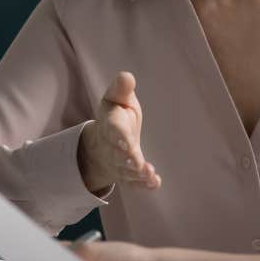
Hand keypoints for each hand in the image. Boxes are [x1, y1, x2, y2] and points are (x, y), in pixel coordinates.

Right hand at [77, 71, 161, 193]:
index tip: (126, 142)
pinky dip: (144, 185)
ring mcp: (119, 163)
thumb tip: (126, 76)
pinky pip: (134, 183)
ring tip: (148, 174)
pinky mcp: (128, 175)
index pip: (113, 130)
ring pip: (126, 171)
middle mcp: (112, 146)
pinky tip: (155, 184)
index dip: (119, 136)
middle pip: (118, 154)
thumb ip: (121, 89)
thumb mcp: (117, 98)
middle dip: (126, 159)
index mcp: (110, 124)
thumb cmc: (117, 115)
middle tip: (135, 163)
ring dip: (137, 173)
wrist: (104, 142)